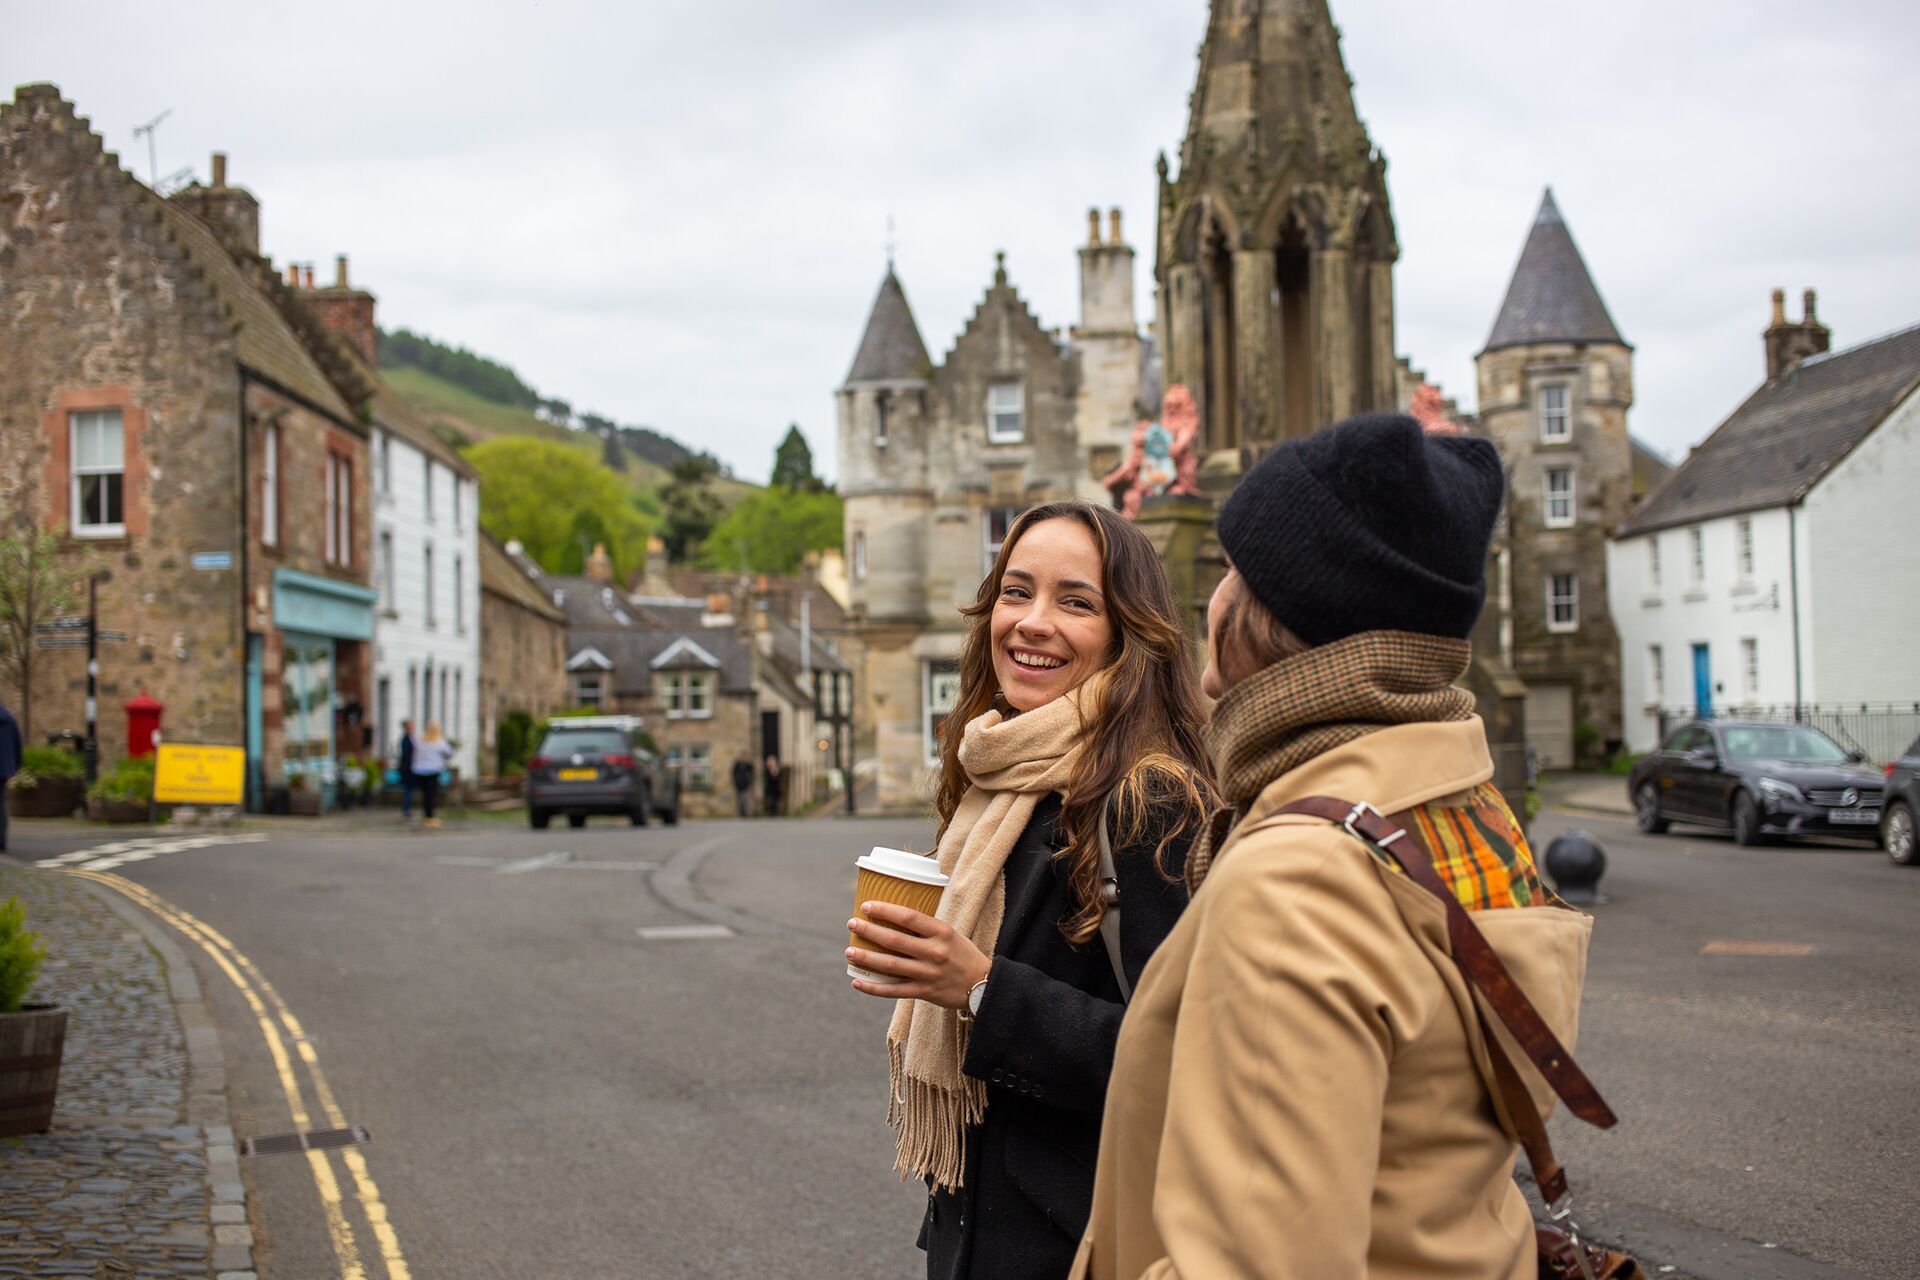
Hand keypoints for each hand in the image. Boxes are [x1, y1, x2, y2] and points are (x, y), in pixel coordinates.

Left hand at [847, 901, 990, 1008]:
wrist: (983, 985)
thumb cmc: (963, 955)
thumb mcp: (950, 934)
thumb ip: (926, 928)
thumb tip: (894, 918)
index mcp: (942, 932)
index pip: (909, 917)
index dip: (886, 910)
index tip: (867, 905)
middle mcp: (934, 952)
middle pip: (895, 940)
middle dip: (869, 930)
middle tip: (852, 923)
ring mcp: (928, 973)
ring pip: (891, 965)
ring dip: (867, 957)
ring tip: (849, 951)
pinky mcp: (925, 992)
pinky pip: (894, 991)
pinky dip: (874, 988)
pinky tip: (857, 982)